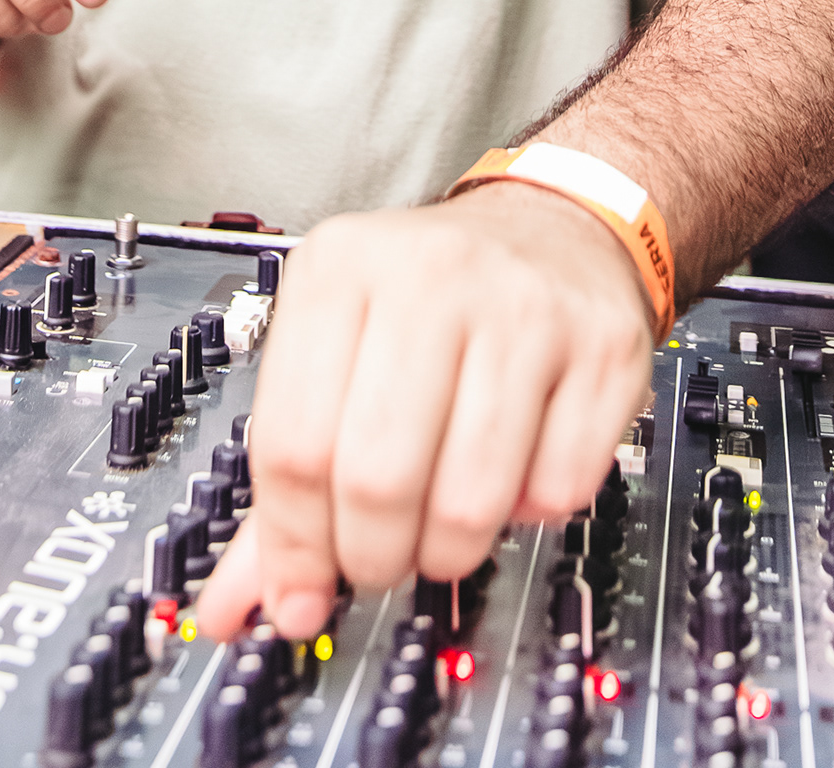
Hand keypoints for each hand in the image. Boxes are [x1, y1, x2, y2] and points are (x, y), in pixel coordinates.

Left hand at [197, 184, 653, 643]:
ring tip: (443, 519)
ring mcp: (522, 308)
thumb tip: (232, 605)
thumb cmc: (432, 300)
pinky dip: (529, 512)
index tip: (299, 593)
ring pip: (470, 502)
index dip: (293, 545)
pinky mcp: (600, 349)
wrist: (554, 228)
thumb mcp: (337, 350)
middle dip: (373, 557)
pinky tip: (515, 467)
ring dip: (449, 549)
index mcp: (339, 269)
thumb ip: (284, 476)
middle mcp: (428, 276)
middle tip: (380, 557)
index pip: (292, 446)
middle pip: (376, 481)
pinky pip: (555, 492)